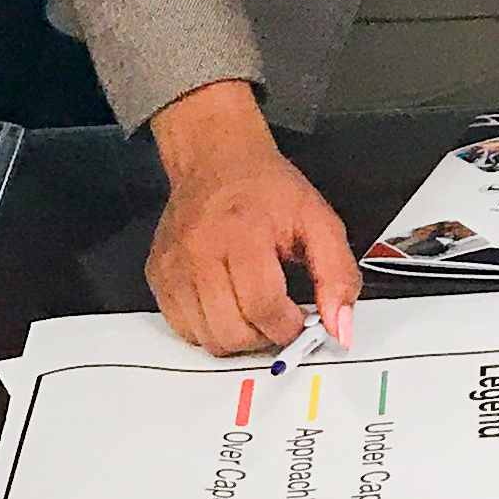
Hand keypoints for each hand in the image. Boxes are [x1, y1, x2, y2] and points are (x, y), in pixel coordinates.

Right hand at [147, 80, 362, 355]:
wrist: (215, 159)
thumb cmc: (268, 190)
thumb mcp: (320, 221)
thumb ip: (338, 275)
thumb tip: (341, 328)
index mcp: (242, 234)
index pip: (263, 306)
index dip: (290, 327)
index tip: (303, 322)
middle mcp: (198, 253)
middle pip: (232, 332)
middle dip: (266, 337)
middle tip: (281, 318)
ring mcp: (172, 267)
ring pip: (207, 338)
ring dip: (239, 338)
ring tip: (256, 310)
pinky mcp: (157, 277)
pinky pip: (183, 329)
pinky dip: (211, 329)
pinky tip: (229, 305)